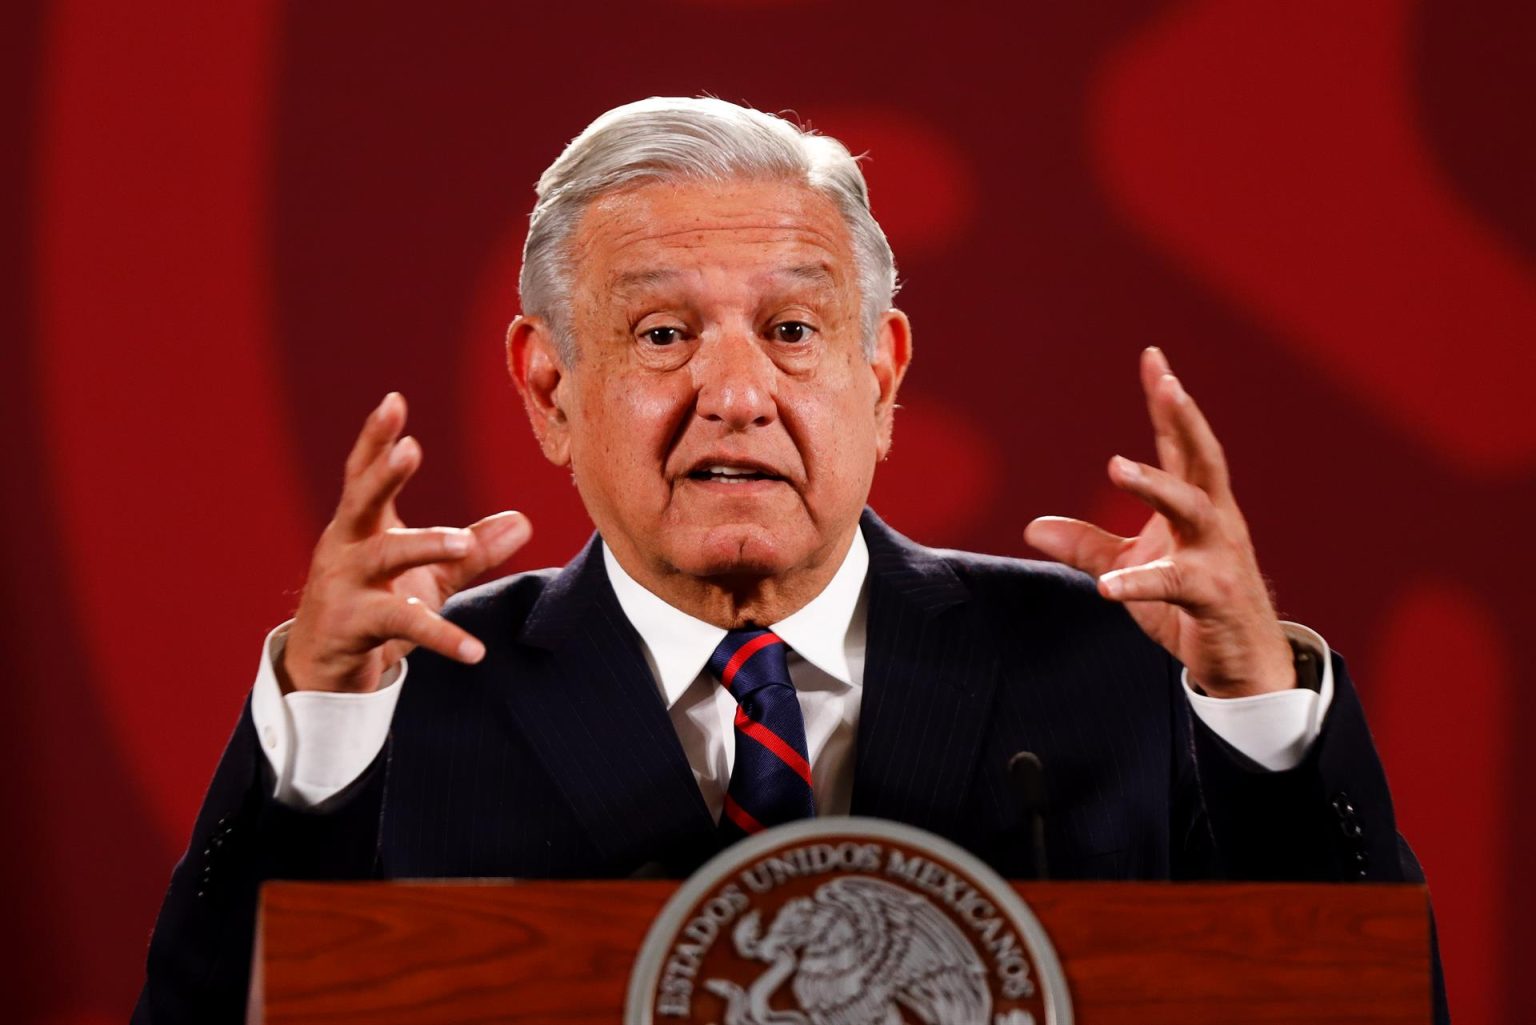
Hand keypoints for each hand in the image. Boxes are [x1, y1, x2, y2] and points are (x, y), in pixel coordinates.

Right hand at [280, 393, 531, 692]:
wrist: (325, 667)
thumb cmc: (375, 607)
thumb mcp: (429, 576)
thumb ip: (473, 550)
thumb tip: (523, 522)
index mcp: (361, 525)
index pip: (364, 473)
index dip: (377, 438)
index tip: (393, 401)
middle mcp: (347, 547)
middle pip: (362, 502)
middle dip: (384, 475)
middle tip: (409, 449)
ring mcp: (346, 586)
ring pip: (385, 556)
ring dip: (424, 545)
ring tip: (461, 542)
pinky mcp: (354, 626)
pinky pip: (404, 625)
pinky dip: (442, 636)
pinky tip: (475, 651)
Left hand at [1024, 348, 1293, 696]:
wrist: (1243, 662)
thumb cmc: (1192, 607)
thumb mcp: (1132, 569)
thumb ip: (1087, 545)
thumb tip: (1032, 527)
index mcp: (1198, 507)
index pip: (1181, 444)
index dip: (1167, 401)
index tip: (1154, 357)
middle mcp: (1214, 522)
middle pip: (1203, 458)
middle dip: (1185, 419)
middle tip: (1168, 382)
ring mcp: (1218, 557)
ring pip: (1193, 508)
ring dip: (1155, 485)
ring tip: (1116, 465)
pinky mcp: (1212, 597)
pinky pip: (1174, 584)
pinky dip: (1138, 582)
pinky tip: (1107, 587)